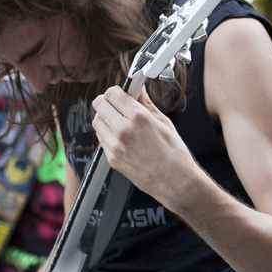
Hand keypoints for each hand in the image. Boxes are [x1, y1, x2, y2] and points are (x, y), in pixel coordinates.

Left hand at [91, 86, 199, 202]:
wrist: (174, 182)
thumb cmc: (174, 154)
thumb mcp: (164, 122)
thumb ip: (146, 103)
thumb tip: (138, 90)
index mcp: (139, 118)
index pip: (112, 94)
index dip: (117, 91)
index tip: (122, 93)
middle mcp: (124, 131)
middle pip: (99, 106)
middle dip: (108, 102)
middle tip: (118, 104)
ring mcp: (116, 146)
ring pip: (97, 122)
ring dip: (106, 118)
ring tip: (120, 121)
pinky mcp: (112, 159)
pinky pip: (101, 139)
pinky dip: (108, 133)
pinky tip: (122, 136)